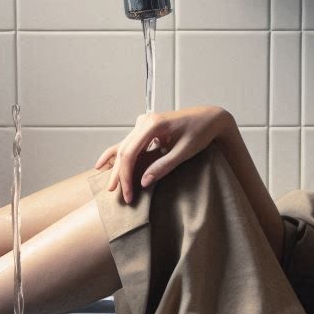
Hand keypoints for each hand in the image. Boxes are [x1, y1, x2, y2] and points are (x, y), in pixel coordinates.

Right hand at [93, 106, 232, 204]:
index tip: (128, 194)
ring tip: (110, 185)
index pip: (130, 153)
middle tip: (117, 195)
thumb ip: (163, 166)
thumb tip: (143, 182)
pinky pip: (129, 144)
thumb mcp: (185, 151)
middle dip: (120, 175)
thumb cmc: (201, 132)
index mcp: (153, 124)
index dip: (127, 176)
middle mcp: (144, 121)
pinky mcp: (146, 128)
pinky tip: (103, 164)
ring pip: (124, 147)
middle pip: (124, 151)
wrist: (210, 118)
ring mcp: (144, 123)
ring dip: (118, 168)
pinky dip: (119, 156)